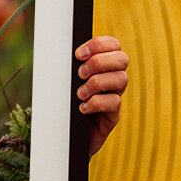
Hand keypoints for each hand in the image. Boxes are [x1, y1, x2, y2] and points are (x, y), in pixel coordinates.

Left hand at [75, 35, 128, 156]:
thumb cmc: (64, 104)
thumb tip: (58, 50)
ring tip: (79, 94)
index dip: (99, 44)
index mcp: (103, 66)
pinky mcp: (113, 115)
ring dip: (96, 83)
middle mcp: (113, 79)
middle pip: (122, 59)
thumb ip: (69, 66)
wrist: (65, 135)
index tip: (78, 54)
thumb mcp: (66, 82)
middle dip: (99, 62)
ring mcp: (114, 96)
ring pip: (121, 79)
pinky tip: (82, 108)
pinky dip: (96, 103)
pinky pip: (114, 102)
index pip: (114, 45)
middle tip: (80, 74)